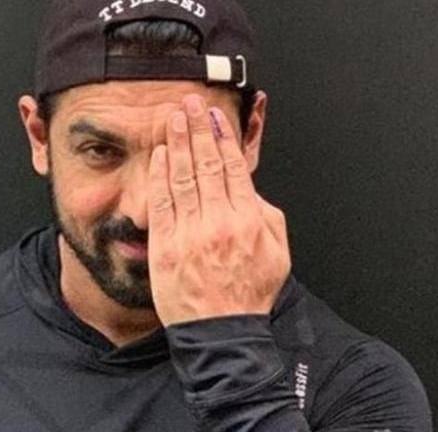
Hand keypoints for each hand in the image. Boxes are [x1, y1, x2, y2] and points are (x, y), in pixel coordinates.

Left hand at [147, 94, 290, 326]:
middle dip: (197, 129)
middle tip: (189, 103)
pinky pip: (161, 204)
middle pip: (206, 165)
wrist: (222, 332)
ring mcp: (190, 234)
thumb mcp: (277, 256)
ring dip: (177, 144)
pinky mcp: (166, 246)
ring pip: (182, 178)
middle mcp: (218, 222)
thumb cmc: (248, 295)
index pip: (232, 169)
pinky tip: (160, 156)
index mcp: (248, 221)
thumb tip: (252, 191)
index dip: (222, 138)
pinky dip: (160, 177)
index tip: (215, 117)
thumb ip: (268, 218)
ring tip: (173, 119)